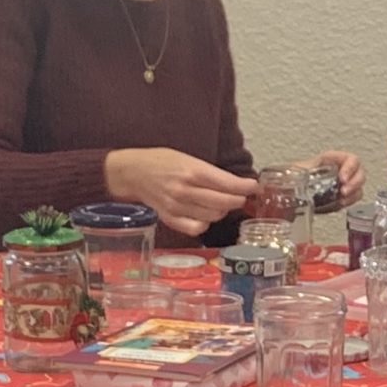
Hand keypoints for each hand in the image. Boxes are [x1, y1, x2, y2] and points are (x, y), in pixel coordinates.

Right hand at [105, 148, 258, 235]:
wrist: (132, 172)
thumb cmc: (161, 162)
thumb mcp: (187, 157)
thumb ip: (210, 172)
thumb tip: (236, 183)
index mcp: (192, 170)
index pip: (227, 184)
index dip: (245, 187)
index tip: (254, 187)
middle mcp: (185, 190)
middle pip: (223, 203)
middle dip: (238, 200)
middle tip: (241, 196)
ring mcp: (177, 206)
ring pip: (213, 216)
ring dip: (222, 211)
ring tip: (221, 203)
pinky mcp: (170, 218)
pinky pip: (195, 228)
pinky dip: (205, 223)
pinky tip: (205, 215)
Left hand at [296, 151, 366, 211]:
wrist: (288, 191)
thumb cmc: (291, 178)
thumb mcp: (298, 170)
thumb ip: (302, 171)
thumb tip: (295, 174)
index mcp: (330, 160)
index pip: (350, 159)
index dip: (350, 167)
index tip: (343, 178)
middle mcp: (338, 170)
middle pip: (359, 172)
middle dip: (354, 182)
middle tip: (344, 190)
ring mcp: (341, 184)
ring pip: (358, 185)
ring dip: (354, 193)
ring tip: (343, 198)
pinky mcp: (340, 197)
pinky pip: (353, 198)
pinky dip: (350, 201)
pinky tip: (340, 203)